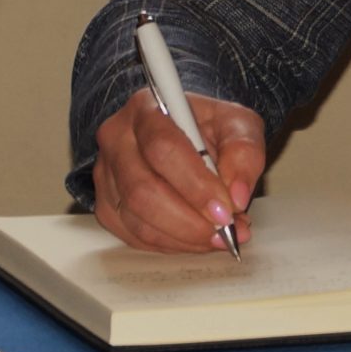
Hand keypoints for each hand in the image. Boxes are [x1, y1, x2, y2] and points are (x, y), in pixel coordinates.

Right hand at [92, 88, 266, 253]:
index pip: (163, 149)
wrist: (185, 132)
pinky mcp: (106, 205)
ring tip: (218, 236)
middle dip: (189, 220)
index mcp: (146, 107)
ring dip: (183, 237)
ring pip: (137, 218)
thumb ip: (244, 152)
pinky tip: (195, 239)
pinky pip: (134, 235)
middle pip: (143, 189)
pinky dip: (170, 244)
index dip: (196, 185)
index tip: (226, 210)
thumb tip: (238, 195)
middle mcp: (117, 139)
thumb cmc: (206, 125)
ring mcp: (106, 175)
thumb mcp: (237, 123)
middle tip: (225, 231)